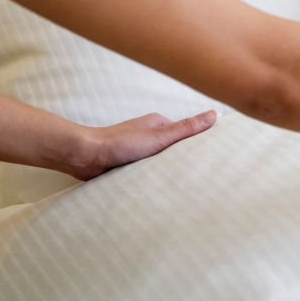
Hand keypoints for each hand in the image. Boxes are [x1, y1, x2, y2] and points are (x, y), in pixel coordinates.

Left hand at [67, 110, 218, 179]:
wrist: (84, 156)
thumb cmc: (120, 144)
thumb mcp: (160, 136)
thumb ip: (187, 128)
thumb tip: (215, 114)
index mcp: (159, 123)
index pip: (186, 133)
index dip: (199, 144)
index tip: (213, 155)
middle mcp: (149, 134)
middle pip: (174, 147)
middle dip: (183, 159)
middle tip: (199, 174)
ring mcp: (138, 149)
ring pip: (160, 160)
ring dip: (165, 169)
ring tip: (180, 184)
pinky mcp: (127, 163)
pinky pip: (146, 169)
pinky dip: (152, 176)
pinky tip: (158, 185)